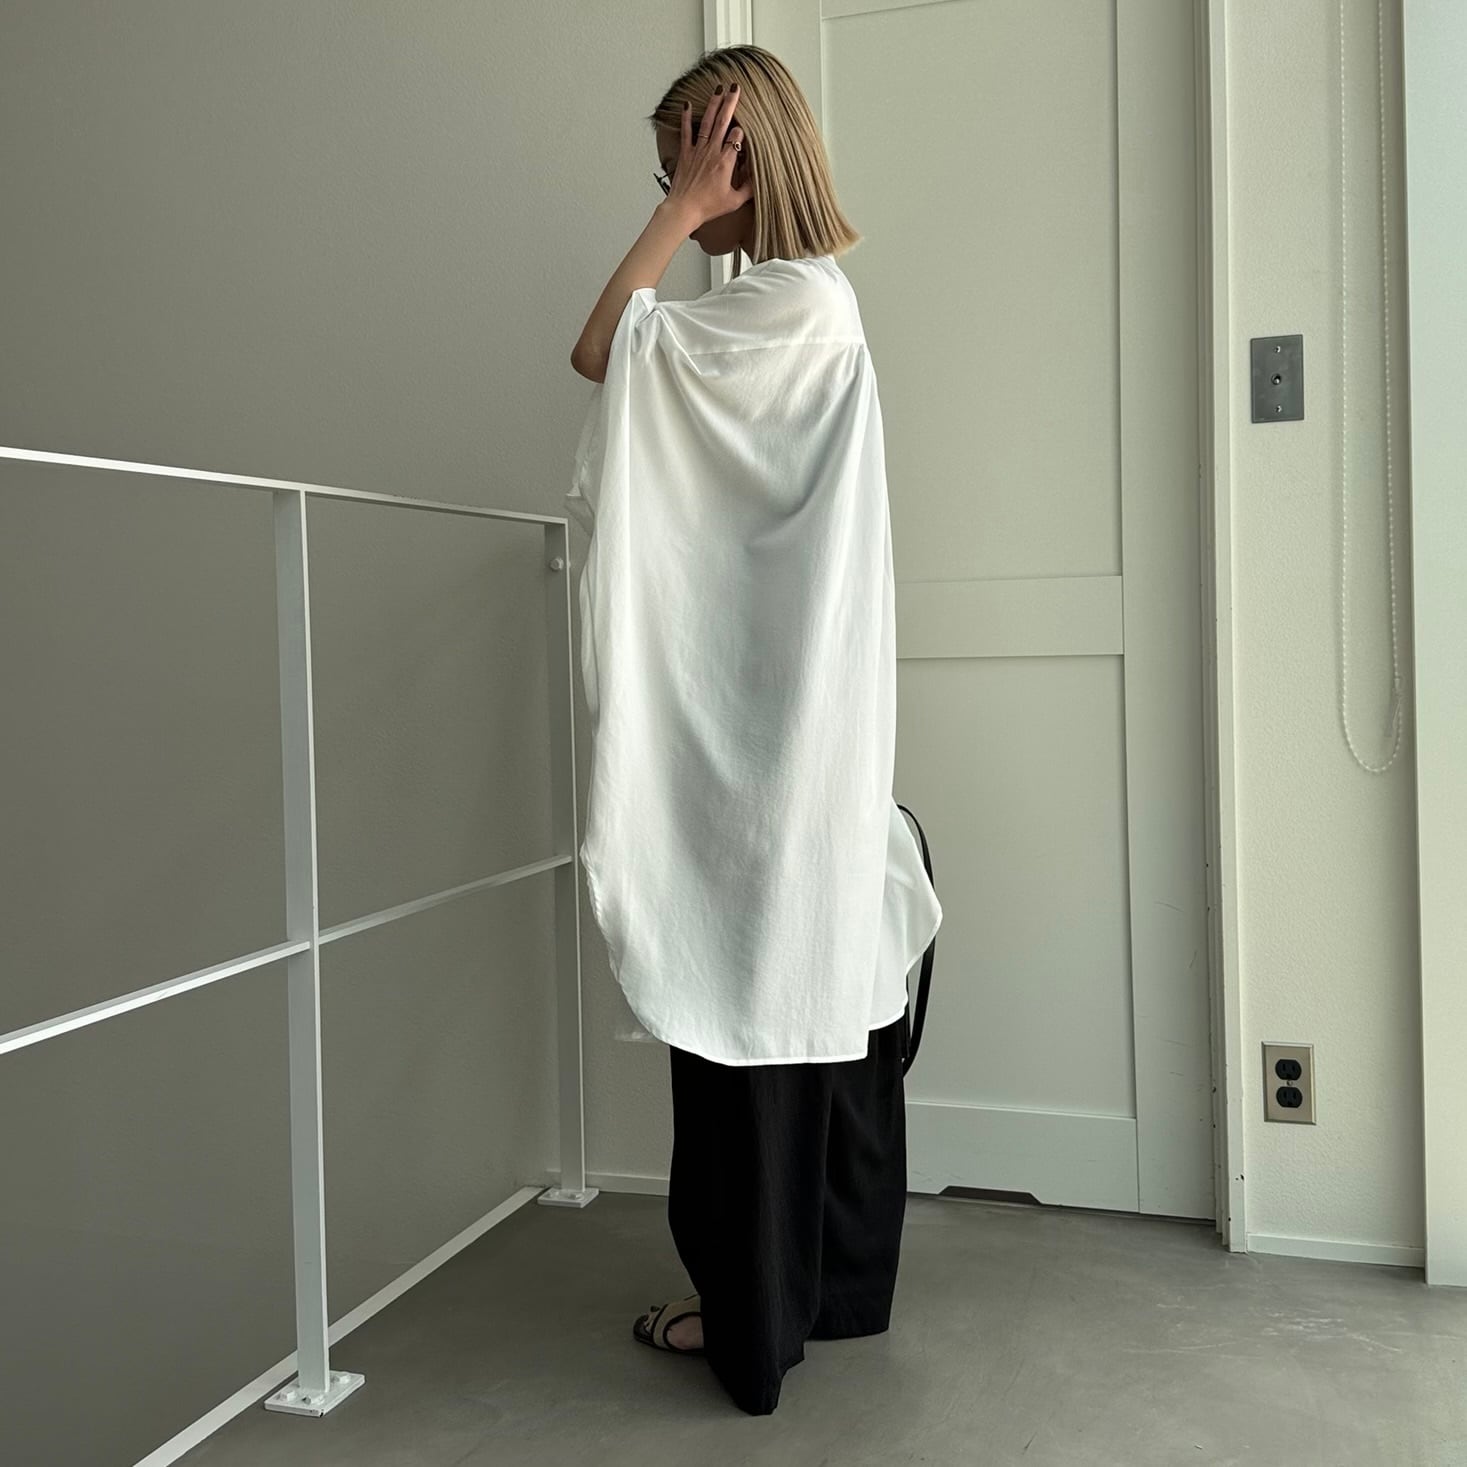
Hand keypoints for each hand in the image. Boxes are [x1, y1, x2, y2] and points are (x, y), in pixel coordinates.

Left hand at [662, 84, 752, 228]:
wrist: (684, 209)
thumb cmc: (708, 207)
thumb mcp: (734, 201)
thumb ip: (749, 188)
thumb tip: (759, 178)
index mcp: (726, 162)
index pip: (737, 137)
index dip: (742, 130)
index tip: (746, 128)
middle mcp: (712, 151)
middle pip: (723, 121)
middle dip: (731, 103)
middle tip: (736, 87)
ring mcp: (698, 150)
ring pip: (707, 122)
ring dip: (713, 104)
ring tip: (719, 88)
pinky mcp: (686, 153)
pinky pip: (686, 131)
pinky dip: (686, 117)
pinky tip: (688, 104)